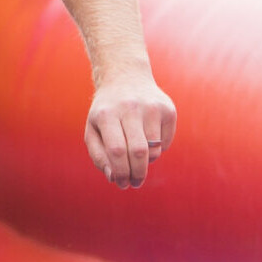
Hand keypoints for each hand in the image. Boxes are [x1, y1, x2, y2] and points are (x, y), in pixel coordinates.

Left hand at [85, 73, 175, 187]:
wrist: (126, 78)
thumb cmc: (106, 112)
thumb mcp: (93, 129)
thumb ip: (98, 155)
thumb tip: (113, 177)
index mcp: (106, 114)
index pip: (116, 150)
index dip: (120, 172)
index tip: (121, 183)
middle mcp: (130, 108)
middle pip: (138, 151)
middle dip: (137, 173)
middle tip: (134, 183)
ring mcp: (152, 107)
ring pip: (154, 149)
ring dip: (146, 161)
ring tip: (136, 155)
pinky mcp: (169, 109)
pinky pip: (165, 142)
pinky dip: (157, 149)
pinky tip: (147, 137)